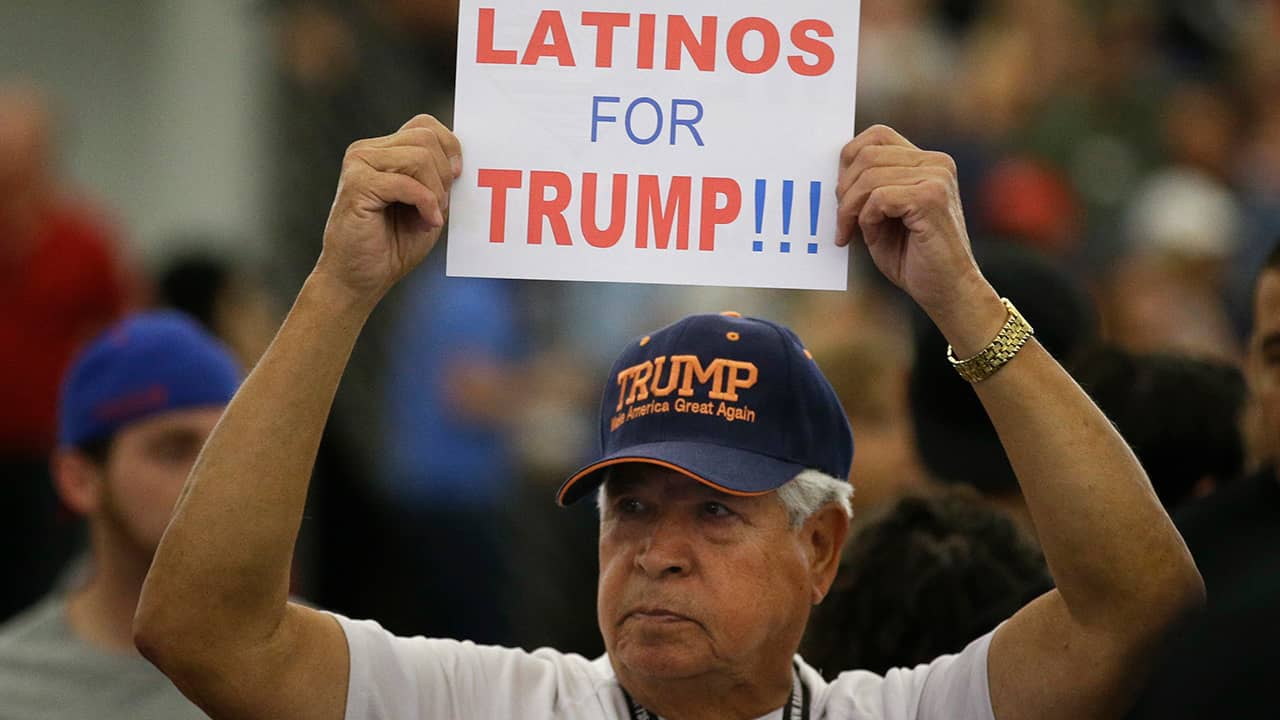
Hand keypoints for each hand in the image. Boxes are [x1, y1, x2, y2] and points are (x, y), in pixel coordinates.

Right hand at [314, 114, 460, 306]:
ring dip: (435, 191)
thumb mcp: (429, 205)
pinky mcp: (357, 184)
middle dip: (443, 174)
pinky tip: (427, 222)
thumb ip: (440, 178)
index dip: (449, 146)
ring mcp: (359, 164)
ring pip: (420, 157)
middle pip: (426, 138)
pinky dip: (425, 204)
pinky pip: (407, 183)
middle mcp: (367, 151)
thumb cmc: (393, 245)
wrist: (359, 279)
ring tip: (429, 217)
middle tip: (440, 206)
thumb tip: (460, 159)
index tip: (456, 178)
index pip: (425, 125)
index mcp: (383, 151)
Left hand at [835, 125, 1000, 342]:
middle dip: (844, 188)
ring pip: (869, 175)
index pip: (877, 136)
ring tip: (848, 232)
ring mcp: (937, 178)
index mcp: (927, 162)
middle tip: (840, 220)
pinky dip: (865, 218)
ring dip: (850, 207)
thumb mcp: (883, 216)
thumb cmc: (914, 259)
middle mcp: (936, 163)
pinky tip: (868, 236)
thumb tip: (833, 172)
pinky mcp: (932, 198)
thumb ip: (867, 190)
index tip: (840, 193)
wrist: (949, 292)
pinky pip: (879, 197)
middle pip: (867, 154)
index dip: (849, 158)